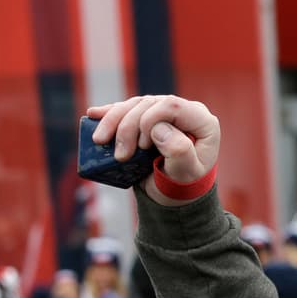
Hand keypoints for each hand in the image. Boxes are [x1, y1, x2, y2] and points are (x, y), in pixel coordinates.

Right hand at [86, 95, 219, 207]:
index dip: (150, 120)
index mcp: (203, 123)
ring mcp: (166, 112)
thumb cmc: (184, 185)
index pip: (172, 105)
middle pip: (149, 104)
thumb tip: (159, 129)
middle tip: (121, 156)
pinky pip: (127, 109)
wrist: (175, 193)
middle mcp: (186, 112)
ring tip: (100, 142)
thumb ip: (180, 152)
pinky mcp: (149, 116)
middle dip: (128, 127)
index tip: (142, 146)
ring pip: (134, 104)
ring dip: (113, 122)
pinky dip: (109, 113)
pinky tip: (93, 115)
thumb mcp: (186, 175)